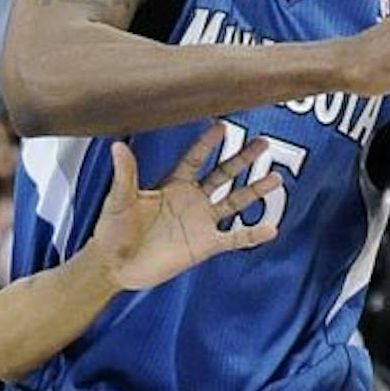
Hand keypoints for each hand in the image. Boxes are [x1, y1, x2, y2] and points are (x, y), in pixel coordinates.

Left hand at [91, 122, 284, 291]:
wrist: (114, 265)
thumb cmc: (113, 230)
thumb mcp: (119, 200)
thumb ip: (125, 174)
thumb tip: (117, 146)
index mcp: (172, 184)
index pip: (195, 159)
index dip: (207, 143)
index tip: (222, 125)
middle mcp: (191, 200)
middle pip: (223, 175)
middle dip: (242, 159)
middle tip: (263, 142)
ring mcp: (200, 222)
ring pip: (234, 202)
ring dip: (255, 191)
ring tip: (276, 178)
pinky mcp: (204, 245)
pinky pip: (233, 238)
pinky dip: (252, 235)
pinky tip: (271, 228)